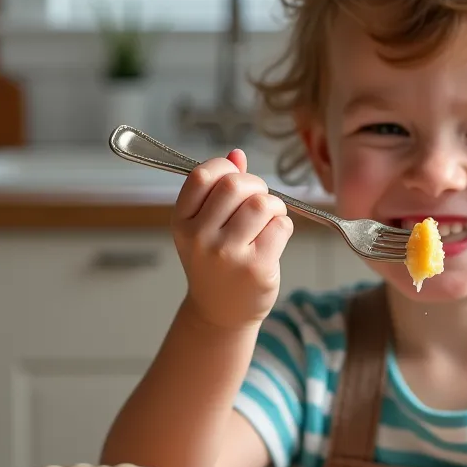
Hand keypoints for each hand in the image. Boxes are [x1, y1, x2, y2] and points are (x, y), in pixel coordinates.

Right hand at [173, 148, 292, 330]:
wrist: (221, 313)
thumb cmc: (216, 264)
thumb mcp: (204, 227)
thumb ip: (218, 189)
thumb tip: (237, 154)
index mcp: (182, 222)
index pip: (201, 175)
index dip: (225, 168)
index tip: (236, 178)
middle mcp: (200, 237)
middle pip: (236, 185)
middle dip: (256, 185)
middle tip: (260, 200)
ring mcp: (228, 254)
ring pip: (262, 204)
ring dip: (275, 205)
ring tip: (271, 217)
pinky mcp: (256, 268)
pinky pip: (281, 226)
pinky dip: (284, 225)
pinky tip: (275, 237)